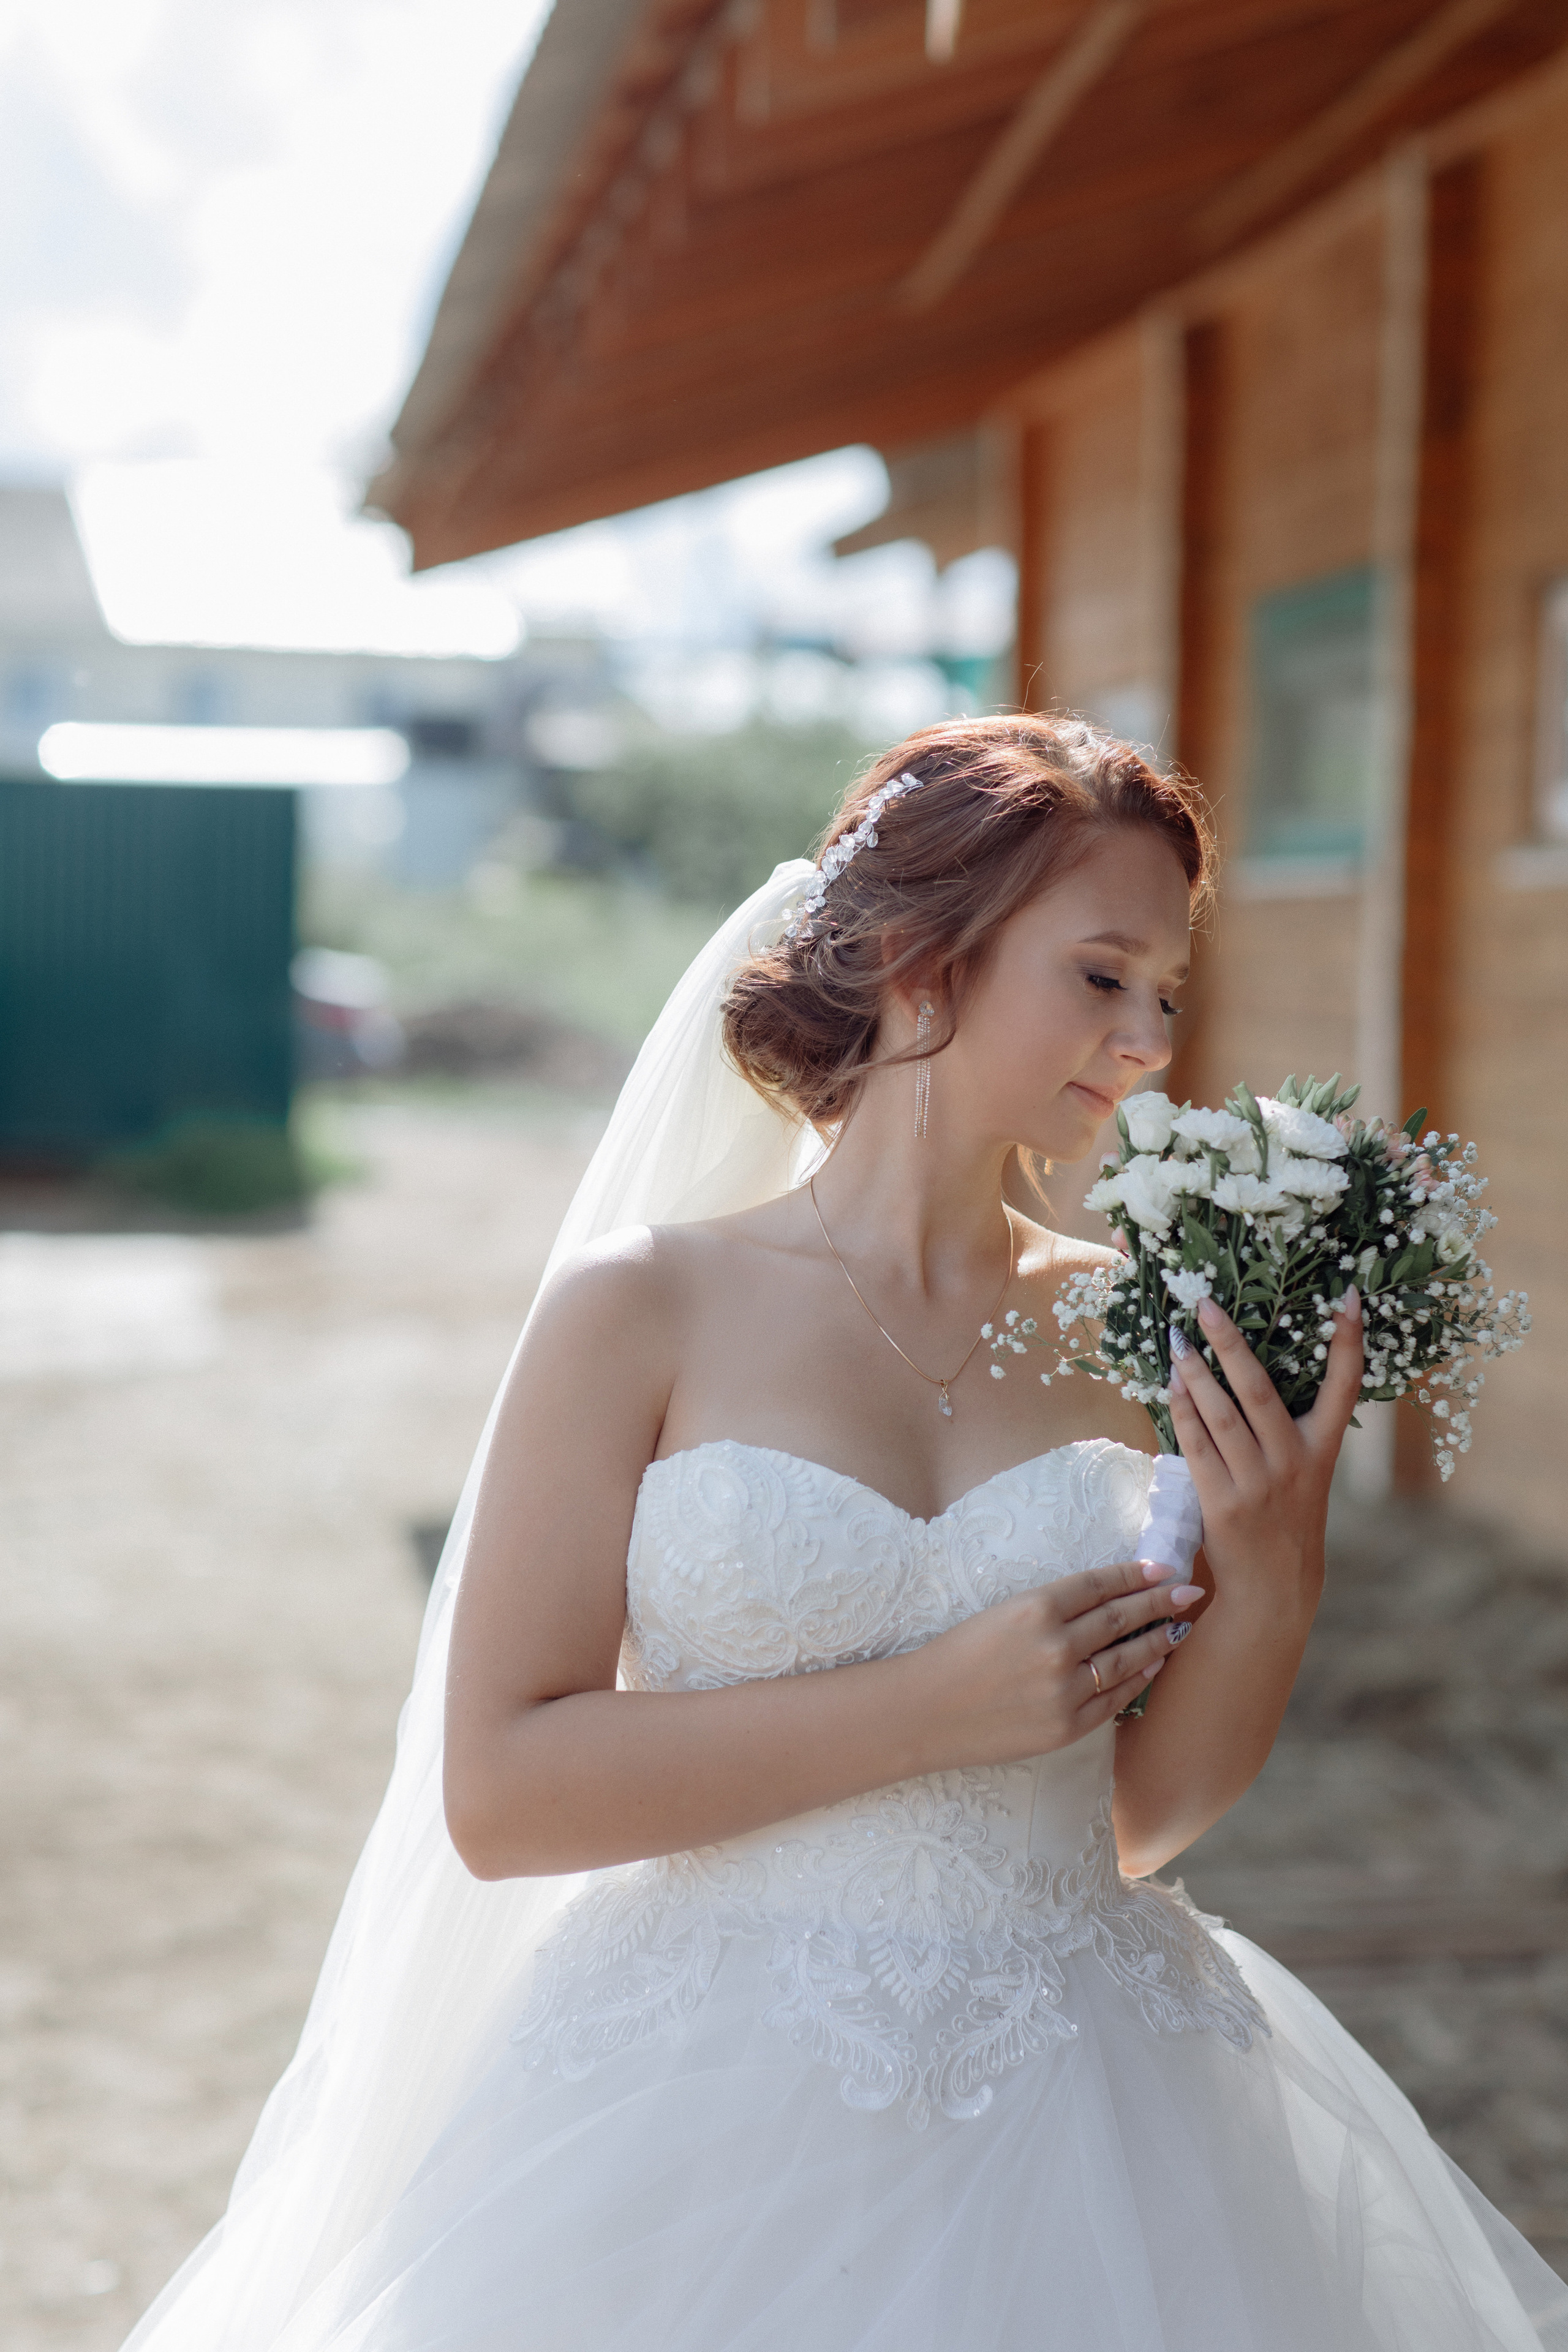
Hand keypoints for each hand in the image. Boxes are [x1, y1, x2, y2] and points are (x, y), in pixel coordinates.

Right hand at [915, 1556, 1204, 1768]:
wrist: (923, 1711)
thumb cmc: (956, 1656)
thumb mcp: (1000, 1614)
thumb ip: (1051, 1608)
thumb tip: (1105, 1600)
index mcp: (1035, 1608)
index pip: (1100, 1584)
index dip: (1135, 1574)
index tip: (1161, 1568)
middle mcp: (1055, 1646)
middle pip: (1121, 1617)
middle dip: (1161, 1602)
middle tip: (1190, 1590)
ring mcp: (1063, 1689)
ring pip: (1126, 1658)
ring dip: (1158, 1640)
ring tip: (1180, 1627)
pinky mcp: (1065, 1726)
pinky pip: (1114, 1700)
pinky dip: (1138, 1680)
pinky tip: (1153, 1667)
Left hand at [1167, 1286, 1363, 1619]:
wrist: (1275, 1585)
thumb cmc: (1285, 1516)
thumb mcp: (1306, 1470)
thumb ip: (1287, 1428)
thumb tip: (1245, 1367)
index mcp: (1323, 1449)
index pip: (1345, 1387)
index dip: (1349, 1342)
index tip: (1349, 1296)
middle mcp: (1295, 1462)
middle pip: (1260, 1391)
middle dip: (1232, 1344)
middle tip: (1206, 1305)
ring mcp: (1258, 1484)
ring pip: (1222, 1416)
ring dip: (1196, 1375)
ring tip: (1177, 1340)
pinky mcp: (1223, 1503)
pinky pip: (1197, 1447)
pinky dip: (1182, 1413)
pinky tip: (1170, 1387)